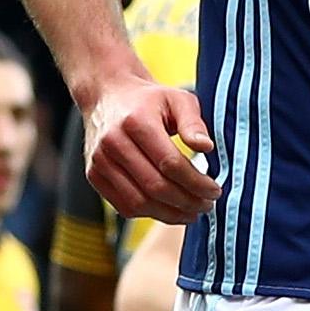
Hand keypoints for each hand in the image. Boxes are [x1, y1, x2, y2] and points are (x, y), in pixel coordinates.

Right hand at [81, 74, 218, 222]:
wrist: (108, 97)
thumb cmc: (148, 100)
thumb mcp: (177, 99)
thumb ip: (193, 123)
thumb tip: (206, 148)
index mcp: (135, 122)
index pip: (170, 163)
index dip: (196, 182)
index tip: (215, 190)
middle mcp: (113, 143)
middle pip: (155, 186)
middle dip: (186, 201)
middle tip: (207, 204)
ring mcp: (99, 161)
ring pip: (138, 202)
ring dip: (169, 213)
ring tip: (192, 212)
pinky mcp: (94, 175)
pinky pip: (123, 205)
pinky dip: (149, 213)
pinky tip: (170, 210)